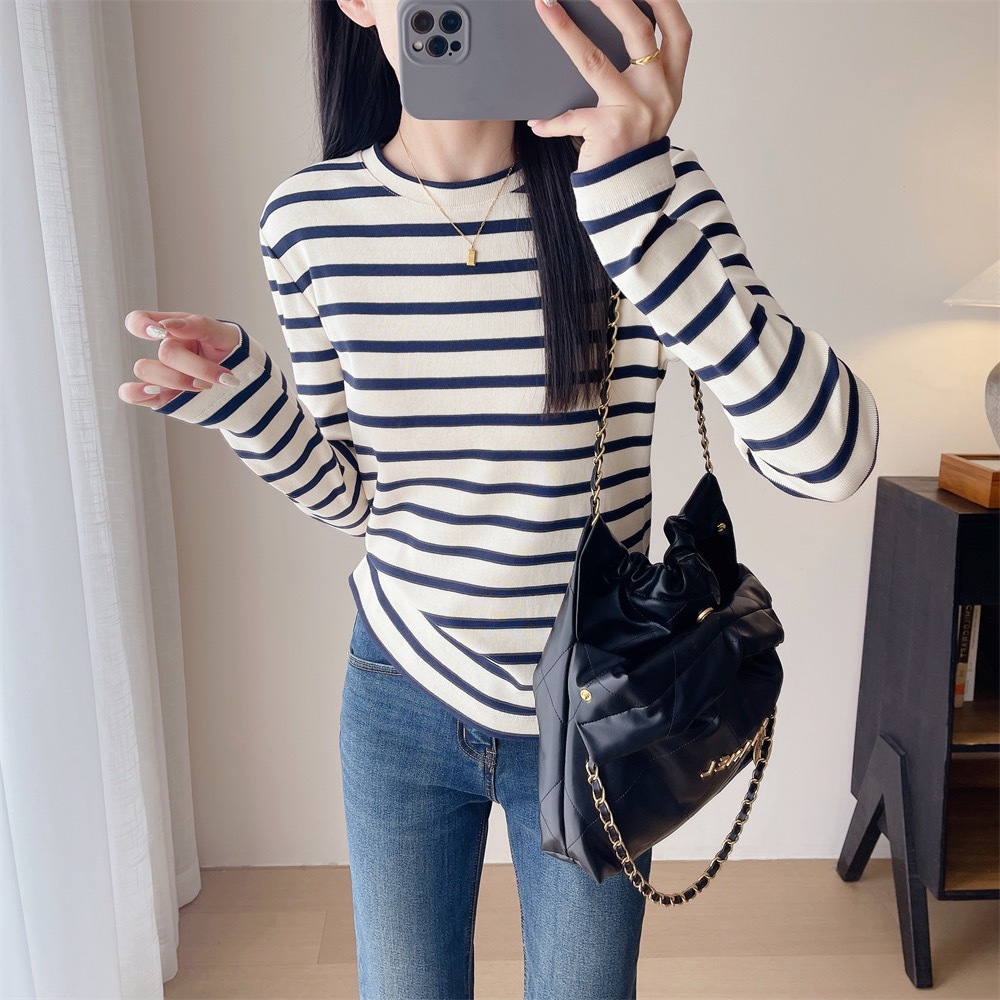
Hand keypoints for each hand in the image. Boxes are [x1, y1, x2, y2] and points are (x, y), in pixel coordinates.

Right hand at [118, 310, 241, 407]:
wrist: (245, 385)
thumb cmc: (231, 353)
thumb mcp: (223, 335)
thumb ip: (200, 325)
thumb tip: (170, 326)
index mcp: (175, 331)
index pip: (140, 320)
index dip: (141, 324)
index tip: (161, 332)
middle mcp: (165, 352)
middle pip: (165, 353)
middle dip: (198, 366)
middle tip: (222, 377)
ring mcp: (161, 376)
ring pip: (146, 372)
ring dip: (179, 380)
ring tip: (206, 387)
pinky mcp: (161, 397)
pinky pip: (131, 394)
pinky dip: (137, 393)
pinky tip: (157, 392)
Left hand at [528, 0, 690, 170]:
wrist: (630, 198)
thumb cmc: (631, 149)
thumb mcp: (646, 108)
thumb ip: (640, 75)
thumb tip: (613, 27)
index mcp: (671, 83)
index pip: (678, 31)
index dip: (662, 1)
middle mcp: (660, 94)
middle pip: (638, 32)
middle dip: (611, 0)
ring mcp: (636, 112)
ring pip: (596, 62)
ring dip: (566, 32)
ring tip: (546, 8)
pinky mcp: (610, 133)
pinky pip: (573, 117)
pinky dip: (551, 122)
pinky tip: (535, 123)